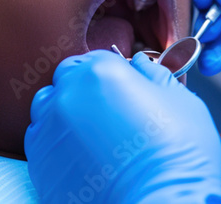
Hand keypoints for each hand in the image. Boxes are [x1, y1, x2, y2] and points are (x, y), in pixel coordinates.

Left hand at [25, 50, 220, 203]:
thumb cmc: (179, 155)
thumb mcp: (180, 101)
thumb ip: (155, 76)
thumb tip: (141, 65)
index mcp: (102, 72)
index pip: (96, 58)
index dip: (112, 74)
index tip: (123, 90)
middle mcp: (68, 94)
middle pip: (67, 79)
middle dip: (84, 89)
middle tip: (109, 113)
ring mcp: (50, 130)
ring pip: (47, 109)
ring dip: (66, 114)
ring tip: (94, 136)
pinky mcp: (40, 163)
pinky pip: (40, 142)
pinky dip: (56, 144)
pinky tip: (82, 157)